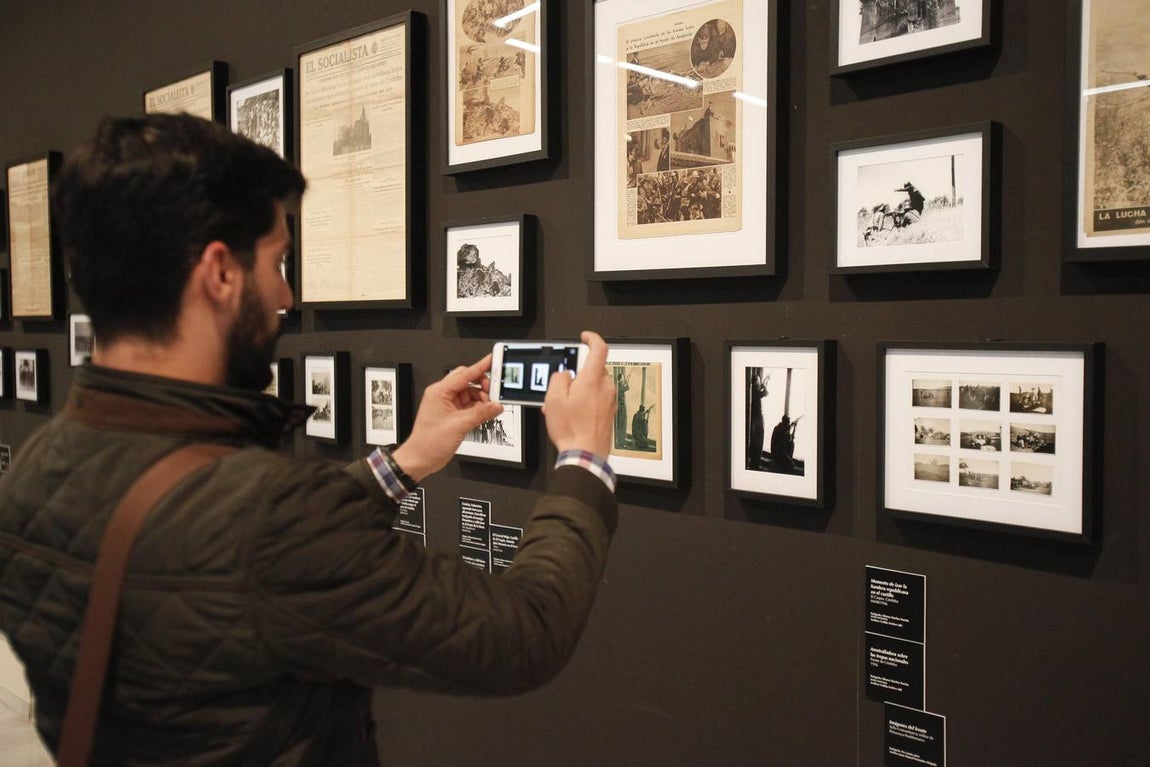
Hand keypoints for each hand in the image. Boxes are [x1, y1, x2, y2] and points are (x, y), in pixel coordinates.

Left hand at [392, 355, 502, 481]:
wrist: (420, 459)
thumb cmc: (428, 443)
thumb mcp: (459, 426)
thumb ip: (481, 413)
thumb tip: (496, 405)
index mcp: (439, 392)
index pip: (464, 374)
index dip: (480, 367)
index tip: (493, 360)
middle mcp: (442, 395)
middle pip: (468, 381)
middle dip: (482, 386)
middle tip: (494, 393)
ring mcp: (447, 405)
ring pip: (470, 393)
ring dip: (482, 399)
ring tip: (490, 407)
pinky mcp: (452, 414)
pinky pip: (469, 405)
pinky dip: (478, 408)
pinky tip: (485, 413)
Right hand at [542, 331, 616, 458]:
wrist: (585, 455)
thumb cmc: (572, 430)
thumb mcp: (553, 399)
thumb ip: (559, 379)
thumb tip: (565, 374)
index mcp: (592, 380)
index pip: (599, 348)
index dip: (592, 338)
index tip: (585, 337)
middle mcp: (605, 388)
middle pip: (593, 369)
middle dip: (578, 374)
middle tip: (562, 388)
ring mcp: (610, 401)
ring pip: (594, 386)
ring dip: (580, 391)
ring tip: (563, 407)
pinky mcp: (609, 412)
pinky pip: (597, 399)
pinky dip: (585, 402)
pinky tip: (571, 416)